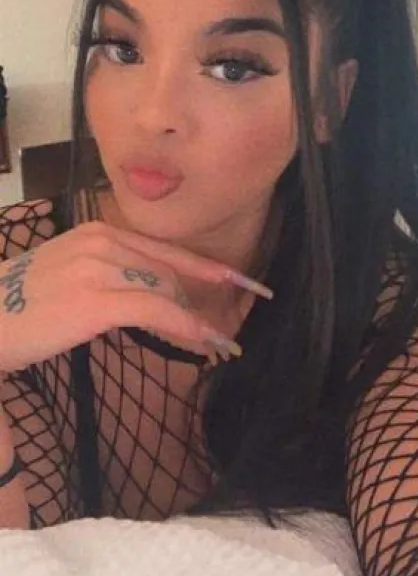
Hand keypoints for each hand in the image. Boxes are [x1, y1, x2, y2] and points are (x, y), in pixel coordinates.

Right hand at [0, 220, 272, 372]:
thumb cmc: (20, 304)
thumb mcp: (69, 274)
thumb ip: (110, 274)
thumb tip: (151, 294)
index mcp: (99, 232)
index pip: (165, 249)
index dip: (205, 267)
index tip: (238, 281)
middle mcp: (103, 241)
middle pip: (170, 271)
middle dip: (199, 302)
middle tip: (219, 331)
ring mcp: (99, 268)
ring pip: (167, 289)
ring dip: (197, 319)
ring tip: (217, 343)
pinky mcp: (95, 299)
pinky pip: (155, 309)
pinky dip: (186, 326)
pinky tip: (205, 342)